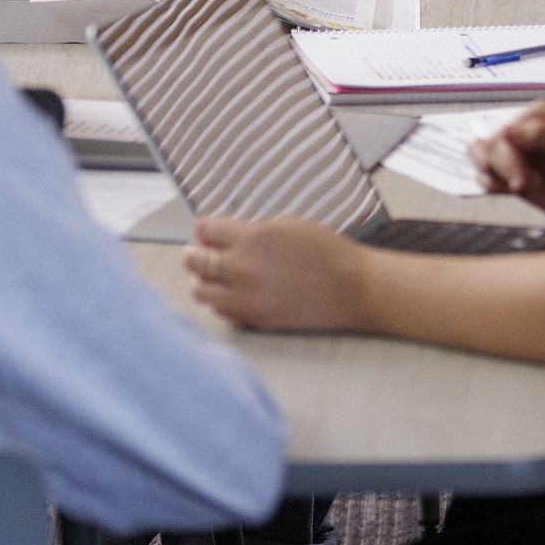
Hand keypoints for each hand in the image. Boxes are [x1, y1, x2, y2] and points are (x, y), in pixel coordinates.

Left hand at [186, 216, 371, 331]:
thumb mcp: (287, 226)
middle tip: (199, 253)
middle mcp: (243, 267)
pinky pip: (220, 311)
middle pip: (193, 261)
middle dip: (193, 253)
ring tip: (213, 277)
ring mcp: (246, 296)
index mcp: (253, 237)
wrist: (351, 287)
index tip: (206, 232)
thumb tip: (224, 236)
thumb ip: (251, 230)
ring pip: (199, 290)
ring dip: (202, 280)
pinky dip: (221, 301)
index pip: (204, 229)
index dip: (203, 229)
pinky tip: (232, 294)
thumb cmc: (325, 251)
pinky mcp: (254, 318)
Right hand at [470, 100, 544, 227]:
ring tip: (521, 187)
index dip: (508, 157)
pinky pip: (485, 177)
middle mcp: (523, 132)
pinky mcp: (513, 176)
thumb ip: (539, 135)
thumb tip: (506, 129)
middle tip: (523, 186)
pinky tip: (514, 191)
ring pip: (480, 158)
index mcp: (536, 116)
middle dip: (504, 169)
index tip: (523, 179)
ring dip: (495, 176)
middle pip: (488, 146)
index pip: (504, 132)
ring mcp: (517, 155)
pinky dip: (492, 186)